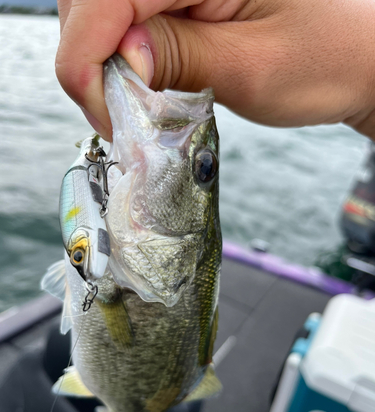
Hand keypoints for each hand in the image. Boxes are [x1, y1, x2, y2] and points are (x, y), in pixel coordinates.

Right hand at [56, 0, 374, 141]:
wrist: (355, 56)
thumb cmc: (326, 58)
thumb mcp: (252, 68)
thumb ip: (180, 58)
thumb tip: (118, 61)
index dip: (86, 60)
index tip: (104, 113)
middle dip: (89, 59)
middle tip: (115, 112)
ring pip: (101, 5)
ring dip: (100, 53)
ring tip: (127, 97)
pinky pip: (126, 11)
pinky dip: (119, 47)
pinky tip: (137, 74)